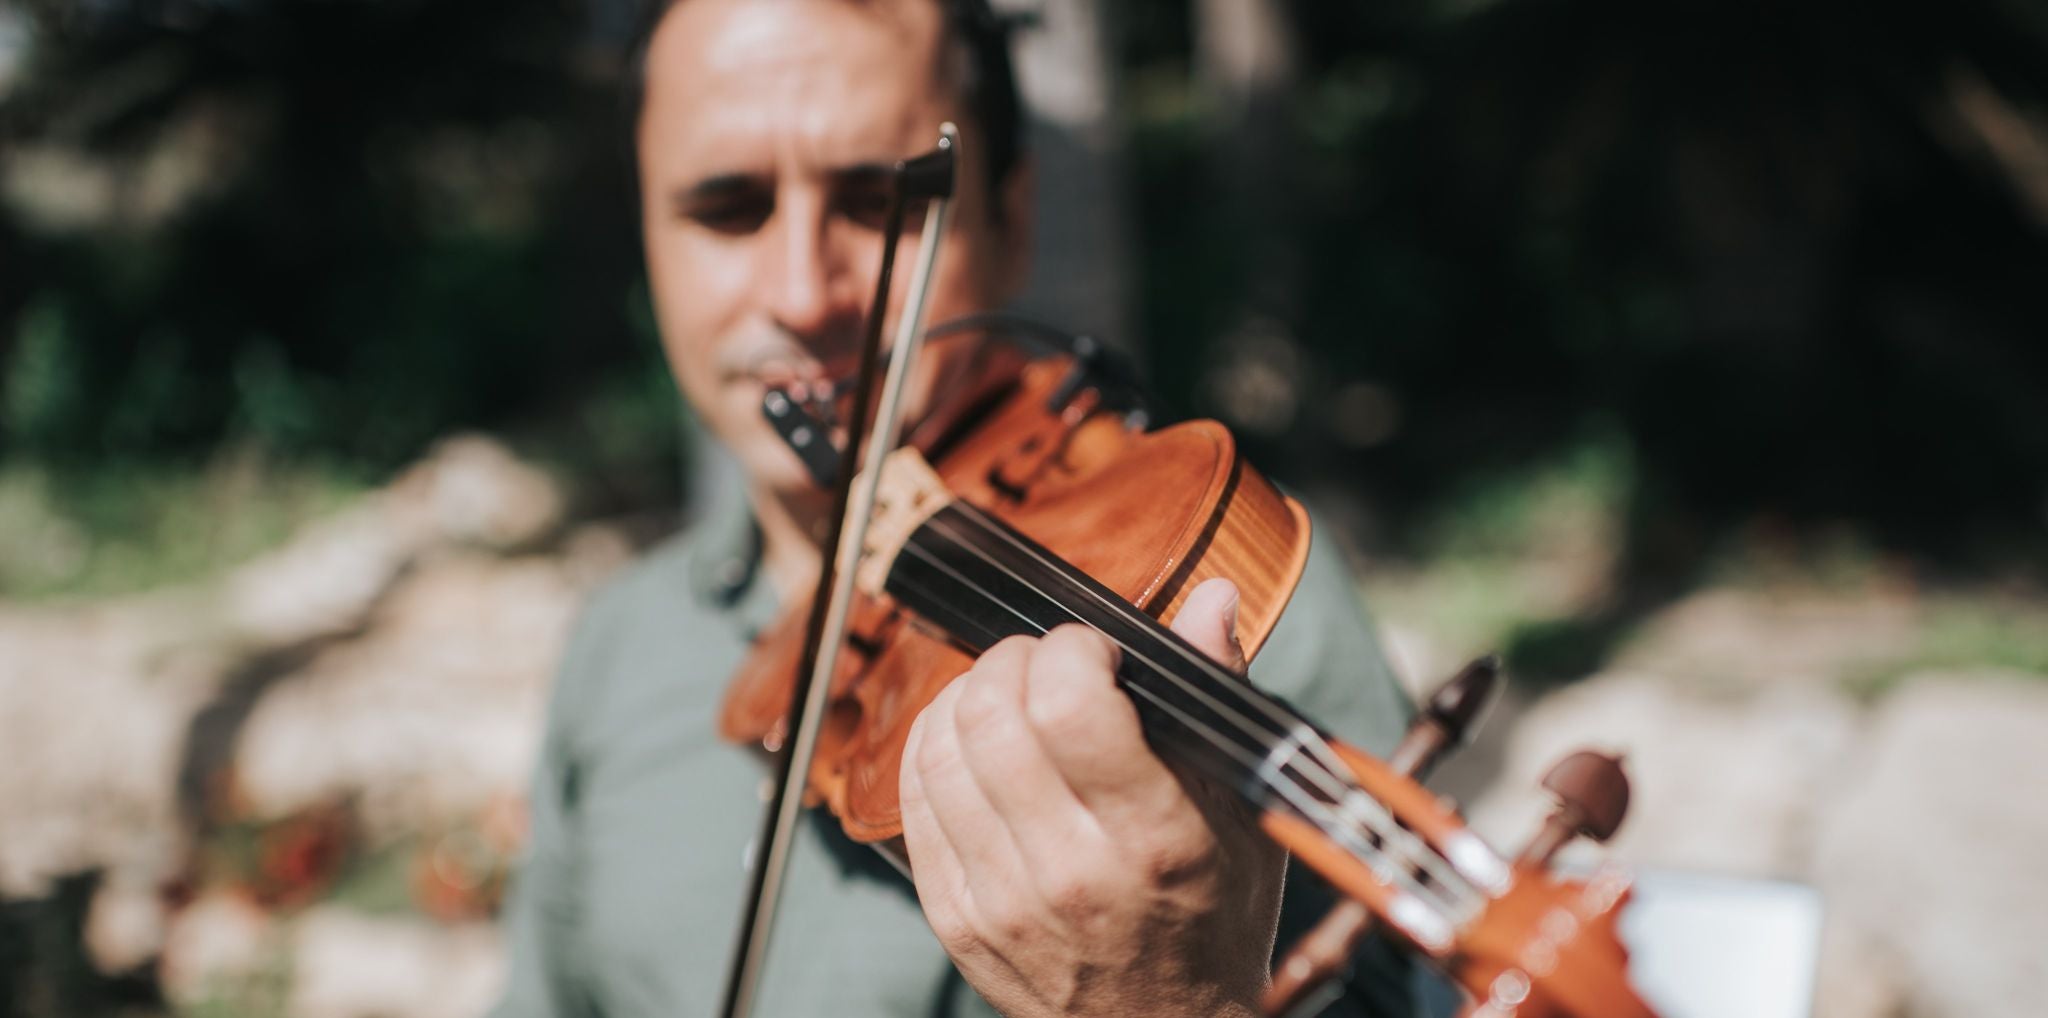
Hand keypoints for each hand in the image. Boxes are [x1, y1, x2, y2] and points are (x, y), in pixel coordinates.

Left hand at [899, 578, 1284, 1017]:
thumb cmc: (1215, 918)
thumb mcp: (1244, 810)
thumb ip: (1217, 696)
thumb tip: (1211, 598)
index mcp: (1153, 837)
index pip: (1069, 705)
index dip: (1072, 650)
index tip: (1097, 653)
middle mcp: (1070, 870)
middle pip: (993, 714)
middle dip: (1015, 659)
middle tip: (1047, 665)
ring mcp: (1002, 899)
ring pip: (941, 747)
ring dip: (968, 695)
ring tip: (1009, 695)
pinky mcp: (954, 917)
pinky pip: (914, 797)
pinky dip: (932, 745)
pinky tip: (969, 737)